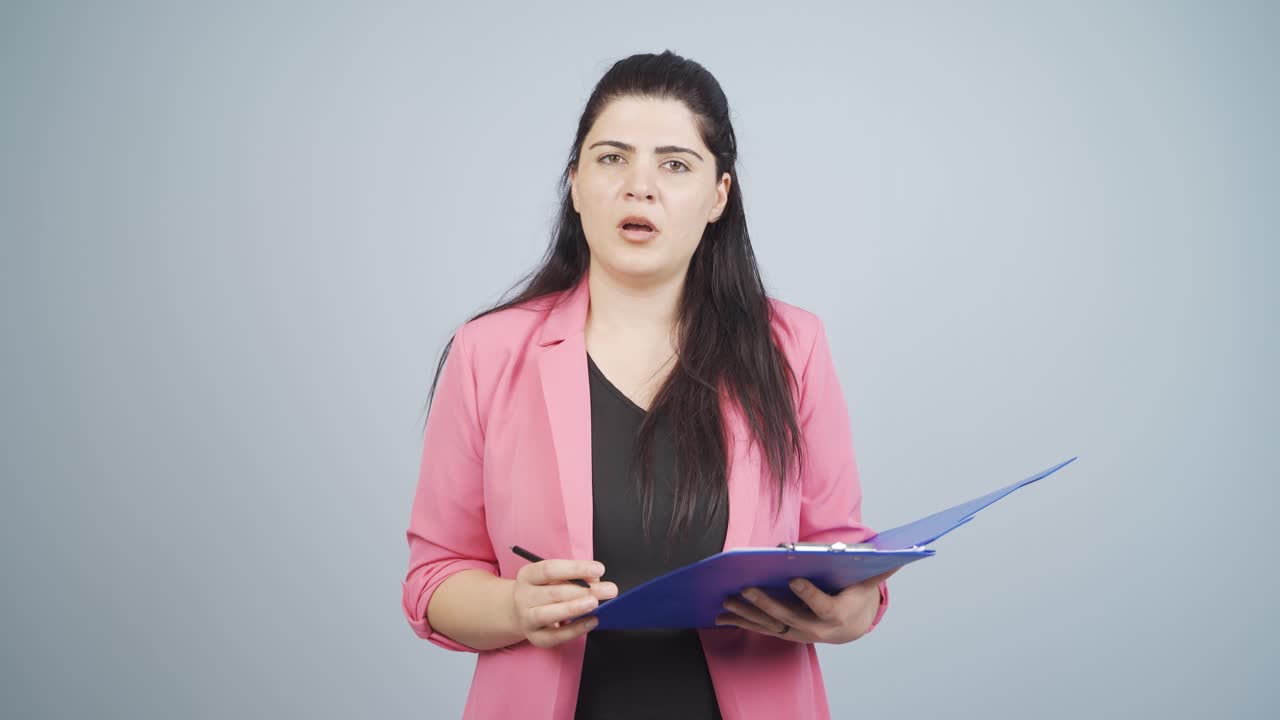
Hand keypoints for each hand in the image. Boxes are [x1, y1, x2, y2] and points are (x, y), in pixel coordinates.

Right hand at [510, 559, 617, 647]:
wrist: (522, 612)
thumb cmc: (544, 590)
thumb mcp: (555, 578)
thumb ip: (575, 576)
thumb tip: (595, 581)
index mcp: (528, 575)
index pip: (550, 569)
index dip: (576, 569)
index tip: (599, 569)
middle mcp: (524, 596)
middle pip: (553, 592)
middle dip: (583, 591)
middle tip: (609, 590)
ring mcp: (527, 619)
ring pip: (547, 614)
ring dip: (573, 608)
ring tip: (595, 604)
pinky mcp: (535, 638)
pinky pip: (555, 636)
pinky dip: (575, 630)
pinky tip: (592, 621)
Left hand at [715, 567, 898, 643]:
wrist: (854, 624)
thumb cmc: (858, 594)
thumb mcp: (870, 579)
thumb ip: (881, 567)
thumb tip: (904, 550)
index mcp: (838, 614)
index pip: (822, 607)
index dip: (808, 595)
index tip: (793, 580)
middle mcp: (817, 629)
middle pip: (789, 617)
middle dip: (767, 604)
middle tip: (747, 589)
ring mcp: (799, 633)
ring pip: (771, 625)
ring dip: (748, 614)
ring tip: (727, 602)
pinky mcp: (786, 632)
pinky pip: (763, 628)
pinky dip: (743, 622)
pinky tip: (724, 616)